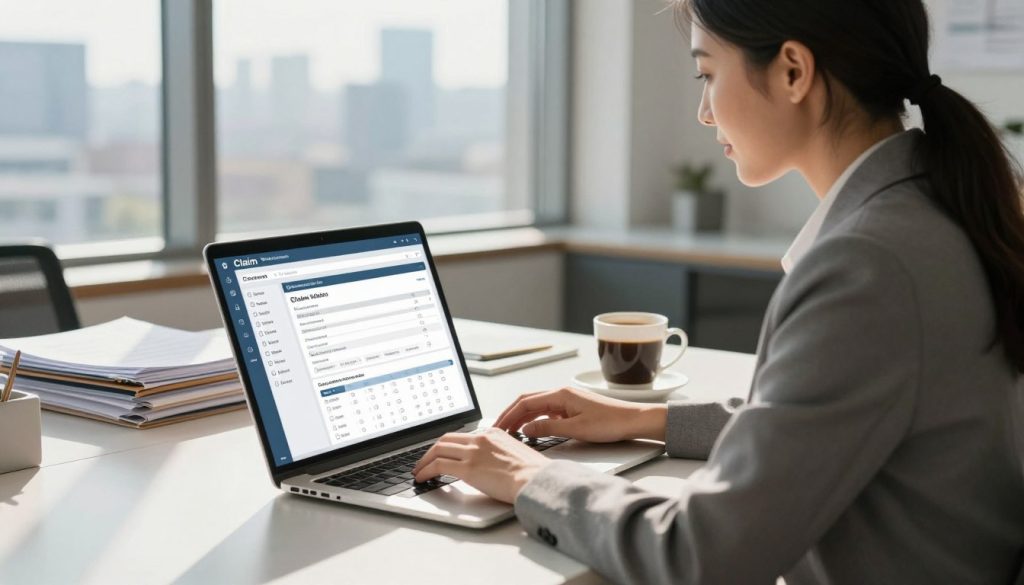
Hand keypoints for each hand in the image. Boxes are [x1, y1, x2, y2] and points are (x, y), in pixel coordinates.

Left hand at [412, 427, 551, 503]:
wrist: (536, 479)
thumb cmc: (533, 473)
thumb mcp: (516, 454)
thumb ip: (499, 454)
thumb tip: (489, 466)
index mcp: (493, 433)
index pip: (463, 436)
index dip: (447, 445)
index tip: (441, 453)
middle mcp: (481, 439)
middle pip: (446, 439)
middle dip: (431, 451)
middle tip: (424, 461)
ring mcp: (473, 452)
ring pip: (438, 450)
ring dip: (424, 461)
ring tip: (419, 471)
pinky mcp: (467, 468)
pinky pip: (438, 465)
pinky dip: (426, 471)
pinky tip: (422, 478)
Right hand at [494, 386, 667, 442]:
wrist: (634, 420)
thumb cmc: (611, 423)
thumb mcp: (577, 430)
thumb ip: (549, 429)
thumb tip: (527, 429)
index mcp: (561, 395)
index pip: (526, 402)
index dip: (509, 415)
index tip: (499, 427)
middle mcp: (562, 394)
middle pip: (528, 402)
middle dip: (511, 415)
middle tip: (499, 429)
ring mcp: (567, 401)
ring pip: (537, 407)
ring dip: (522, 418)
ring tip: (511, 432)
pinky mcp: (573, 408)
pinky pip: (548, 412)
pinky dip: (536, 420)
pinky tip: (533, 431)